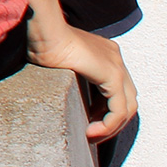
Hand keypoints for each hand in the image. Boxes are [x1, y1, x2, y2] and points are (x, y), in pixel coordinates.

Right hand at [28, 21, 135, 141]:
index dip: (105, 109)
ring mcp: (117, 66)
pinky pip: (118, 111)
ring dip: (111, 127)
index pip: (116, 88)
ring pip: (127, 108)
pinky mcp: (113, 76)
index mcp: (105, 52)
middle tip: (92, 134)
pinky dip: (107, 126)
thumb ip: (68, 72)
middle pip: (126, 99)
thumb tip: (55, 90)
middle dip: (111, 120)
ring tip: (91, 137)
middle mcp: (115, 58)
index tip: (88, 121)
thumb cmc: (39, 40)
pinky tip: (90, 132)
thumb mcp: (58, 61)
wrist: (42, 29)